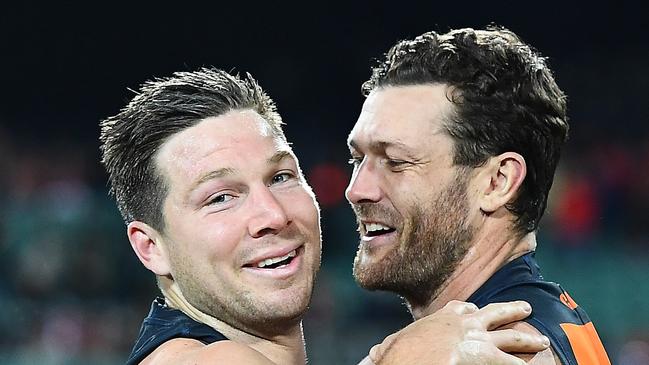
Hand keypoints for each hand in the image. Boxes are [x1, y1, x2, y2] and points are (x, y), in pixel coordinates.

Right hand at [368, 300, 549, 364]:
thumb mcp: (390, 348)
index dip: (470, 310)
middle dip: (511, 311)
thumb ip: (388, 349)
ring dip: (528, 341)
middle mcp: (463, 324)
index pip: (461, 309)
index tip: (475, 310)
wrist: (406, 360)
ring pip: (510, 338)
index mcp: (442, 320)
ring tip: (542, 343)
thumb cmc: (395, 358)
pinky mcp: (485, 357)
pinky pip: (512, 363)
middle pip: (494, 314)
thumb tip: (371, 356)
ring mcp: (477, 339)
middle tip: (526, 310)